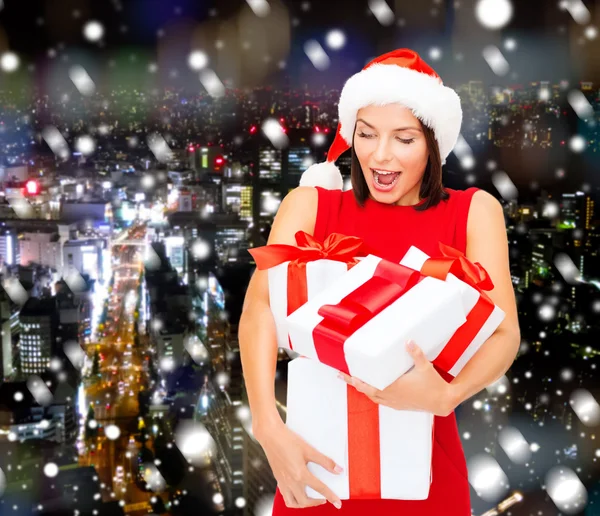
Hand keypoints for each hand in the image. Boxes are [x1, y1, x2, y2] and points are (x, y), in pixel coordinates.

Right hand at [257, 418, 343, 509]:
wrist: (270, 435)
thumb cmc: (288, 440)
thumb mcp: (309, 449)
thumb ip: (325, 461)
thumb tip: (338, 470)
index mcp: (300, 474)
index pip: (319, 489)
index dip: (331, 496)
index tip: (338, 503)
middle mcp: (290, 481)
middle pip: (304, 501)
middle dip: (316, 503)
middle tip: (324, 499)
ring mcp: (282, 481)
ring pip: (292, 503)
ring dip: (302, 504)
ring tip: (310, 499)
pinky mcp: (278, 479)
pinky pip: (285, 495)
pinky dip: (292, 498)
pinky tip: (297, 491)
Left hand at [338, 340, 456, 416]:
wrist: (443, 402)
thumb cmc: (434, 385)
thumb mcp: (425, 366)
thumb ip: (415, 353)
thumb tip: (408, 341)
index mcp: (393, 388)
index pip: (367, 385)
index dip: (354, 380)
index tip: (344, 374)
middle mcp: (391, 397)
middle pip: (366, 391)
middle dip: (354, 383)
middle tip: (344, 376)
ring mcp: (395, 402)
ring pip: (373, 398)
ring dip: (364, 390)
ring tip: (357, 382)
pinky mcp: (400, 406)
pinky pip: (382, 402)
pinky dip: (374, 396)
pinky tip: (375, 390)